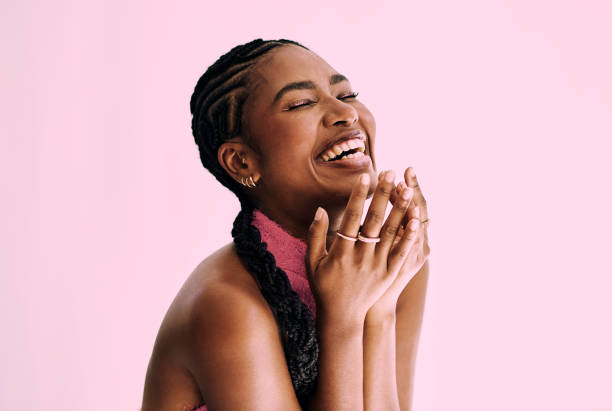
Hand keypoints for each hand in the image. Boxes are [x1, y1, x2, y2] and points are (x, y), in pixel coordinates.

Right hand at [306, 171, 420, 328]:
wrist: (342, 316)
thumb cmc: (324, 285)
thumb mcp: (312, 261)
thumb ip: (315, 235)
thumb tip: (319, 209)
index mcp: (341, 252)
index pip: (351, 218)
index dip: (358, 196)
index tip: (365, 177)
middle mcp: (361, 257)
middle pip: (374, 220)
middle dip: (383, 195)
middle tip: (390, 172)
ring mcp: (377, 266)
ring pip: (391, 233)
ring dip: (400, 210)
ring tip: (408, 189)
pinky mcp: (388, 274)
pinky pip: (401, 252)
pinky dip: (409, 236)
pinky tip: (416, 219)